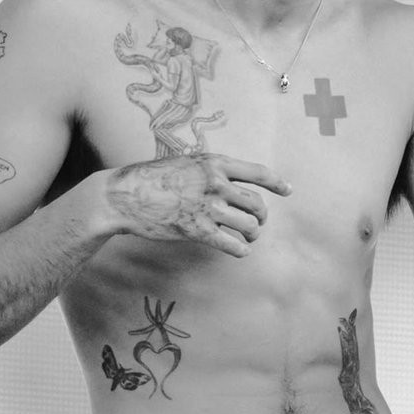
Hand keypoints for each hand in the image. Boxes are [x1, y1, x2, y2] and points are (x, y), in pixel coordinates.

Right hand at [104, 154, 291, 258]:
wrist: (125, 195)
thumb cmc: (152, 178)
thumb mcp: (186, 163)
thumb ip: (210, 171)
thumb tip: (231, 183)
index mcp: (215, 163)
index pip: (257, 172)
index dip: (277, 183)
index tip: (288, 190)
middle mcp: (216, 183)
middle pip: (257, 203)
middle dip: (262, 215)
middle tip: (258, 222)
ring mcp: (208, 207)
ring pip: (249, 224)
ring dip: (252, 233)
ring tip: (248, 236)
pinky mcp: (198, 231)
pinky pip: (233, 244)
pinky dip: (241, 249)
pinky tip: (239, 250)